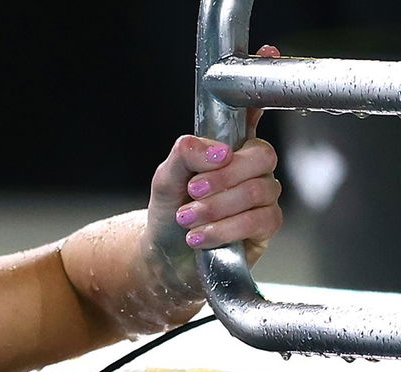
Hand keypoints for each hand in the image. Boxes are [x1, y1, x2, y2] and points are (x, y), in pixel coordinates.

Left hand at [147, 44, 283, 280]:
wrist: (165, 259)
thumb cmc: (168, 214)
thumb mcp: (165, 180)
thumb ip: (184, 155)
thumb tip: (217, 150)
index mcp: (227, 149)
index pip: (249, 116)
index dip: (260, 91)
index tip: (267, 52)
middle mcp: (251, 169)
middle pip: (262, 155)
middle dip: (226, 174)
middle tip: (193, 191)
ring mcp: (262, 196)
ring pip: (260, 190)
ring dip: (218, 206)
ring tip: (186, 220)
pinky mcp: (266, 226)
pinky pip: (262, 219)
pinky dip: (227, 228)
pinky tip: (200, 237)